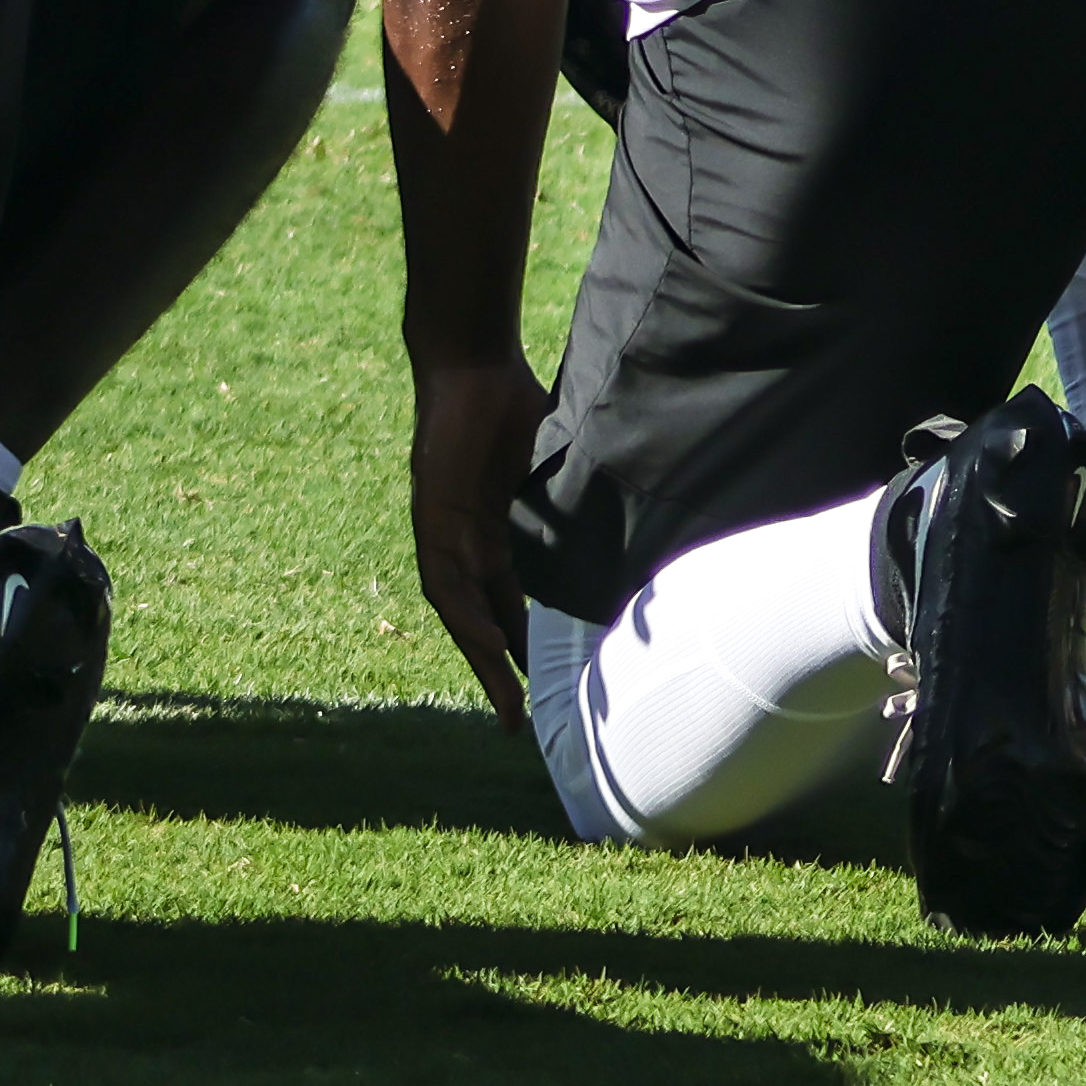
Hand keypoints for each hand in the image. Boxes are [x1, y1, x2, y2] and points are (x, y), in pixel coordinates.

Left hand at [407, 344, 551, 729]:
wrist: (472, 362)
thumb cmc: (517, 400)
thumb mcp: (560, 461)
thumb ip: (585, 494)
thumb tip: (655, 501)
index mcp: (499, 533)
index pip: (514, 601)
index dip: (528, 642)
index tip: (552, 682)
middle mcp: (468, 543)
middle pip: (485, 620)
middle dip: (501, 671)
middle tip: (521, 724)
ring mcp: (446, 534)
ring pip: (462, 612)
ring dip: (481, 658)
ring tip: (506, 702)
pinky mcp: (430, 518)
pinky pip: (445, 580)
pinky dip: (466, 614)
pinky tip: (484, 644)